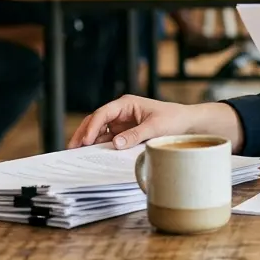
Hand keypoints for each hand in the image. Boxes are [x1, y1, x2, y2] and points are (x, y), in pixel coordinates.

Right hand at [69, 95, 202, 149]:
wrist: (186, 124)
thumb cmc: (173, 119)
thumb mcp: (155, 127)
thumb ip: (135, 135)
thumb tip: (115, 144)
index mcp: (126, 104)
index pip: (103, 113)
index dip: (92, 126)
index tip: (86, 140)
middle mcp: (121, 112)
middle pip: (96, 121)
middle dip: (84, 133)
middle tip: (72, 148)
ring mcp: (121, 123)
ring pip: (99, 131)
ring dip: (89, 141)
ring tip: (77, 154)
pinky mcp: (124, 134)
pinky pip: (108, 139)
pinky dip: (99, 146)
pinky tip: (92, 155)